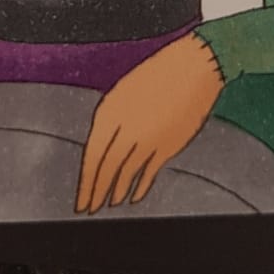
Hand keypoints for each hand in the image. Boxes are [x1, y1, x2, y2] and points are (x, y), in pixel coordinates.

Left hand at [76, 33, 223, 212]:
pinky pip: (147, 174)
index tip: (80, 199)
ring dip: (115, 192)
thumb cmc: (159, 72)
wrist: (193, 65)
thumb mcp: (125, 92)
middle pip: (105, 170)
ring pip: (124, 175)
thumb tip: (103, 148)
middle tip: (89, 209)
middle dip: (95, 193)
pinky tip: (133, 196)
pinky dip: (139, 188)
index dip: (85, 182)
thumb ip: (112, 120)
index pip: (91, 156)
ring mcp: (146, 139)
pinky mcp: (167, 146)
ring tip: (110, 204)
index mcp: (110, 111)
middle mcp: (124, 128)